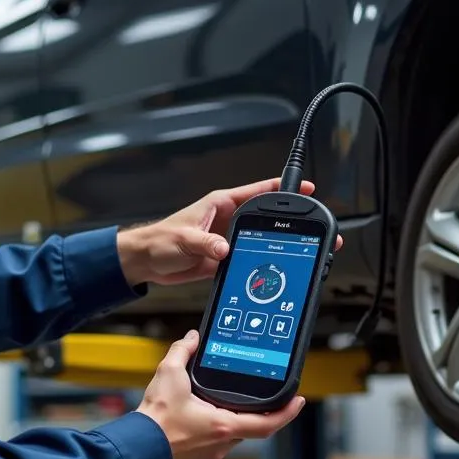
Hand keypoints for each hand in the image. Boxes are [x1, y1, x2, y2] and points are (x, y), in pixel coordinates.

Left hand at [116, 178, 343, 287]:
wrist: (145, 262)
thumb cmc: (158, 241)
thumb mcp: (184, 239)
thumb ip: (205, 243)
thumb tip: (224, 249)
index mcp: (219, 205)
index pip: (256, 193)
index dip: (280, 189)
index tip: (304, 189)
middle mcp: (226, 220)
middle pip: (265, 218)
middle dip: (288, 221)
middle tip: (313, 226)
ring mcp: (226, 239)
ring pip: (259, 239)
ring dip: (277, 245)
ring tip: (301, 250)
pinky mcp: (222, 259)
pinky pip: (247, 259)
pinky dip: (259, 264)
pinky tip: (273, 270)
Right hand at [137, 331, 304, 458]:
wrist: (135, 451)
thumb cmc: (155, 422)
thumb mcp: (169, 376)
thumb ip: (183, 351)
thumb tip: (192, 339)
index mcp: (222, 425)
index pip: (268, 422)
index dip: (287, 412)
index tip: (298, 401)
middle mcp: (221, 443)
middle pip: (249, 426)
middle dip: (253, 411)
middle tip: (256, 395)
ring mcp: (210, 454)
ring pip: (229, 434)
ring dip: (228, 418)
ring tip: (217, 401)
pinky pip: (212, 442)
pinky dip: (211, 428)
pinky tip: (196, 417)